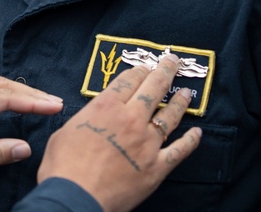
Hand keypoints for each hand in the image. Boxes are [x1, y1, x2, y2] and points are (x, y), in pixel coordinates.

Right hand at [37, 54, 201, 211]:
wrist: (75, 199)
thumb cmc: (63, 168)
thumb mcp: (65, 132)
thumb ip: (85, 119)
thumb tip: (91, 117)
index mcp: (106, 107)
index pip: (129, 79)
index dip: (140, 70)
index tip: (145, 67)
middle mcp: (130, 119)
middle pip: (153, 88)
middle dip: (165, 71)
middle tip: (173, 62)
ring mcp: (147, 143)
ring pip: (170, 115)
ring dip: (180, 101)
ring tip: (186, 92)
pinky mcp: (156, 166)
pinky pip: (180, 150)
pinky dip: (191, 141)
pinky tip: (198, 133)